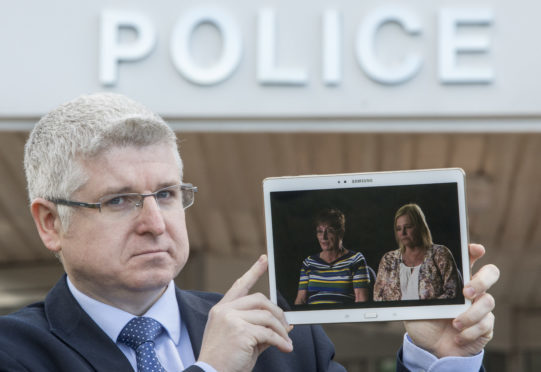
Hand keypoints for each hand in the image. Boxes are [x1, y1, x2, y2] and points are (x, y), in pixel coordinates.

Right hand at [198, 255, 292, 371]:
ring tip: (286, 341)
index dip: (254, 271)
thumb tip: (285, 324)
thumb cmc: (225, 361)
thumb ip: (260, 328)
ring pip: (267, 316)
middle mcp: (225, 310)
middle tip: (287, 326)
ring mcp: (231, 319)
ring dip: (281, 330)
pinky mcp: (241, 331)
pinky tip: (285, 347)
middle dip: (277, 313)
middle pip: (260, 299)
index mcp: (222, 309)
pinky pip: (268, 333)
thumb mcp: (241, 340)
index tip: (264, 259)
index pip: (240, 285)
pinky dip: (280, 341)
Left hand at [405, 244, 499, 357]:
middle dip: (482, 280)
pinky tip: (458, 337)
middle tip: (467, 292)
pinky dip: (470, 332)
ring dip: (470, 315)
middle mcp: (471, 290)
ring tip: (454, 324)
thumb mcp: (416, 306)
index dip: (474, 251)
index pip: (468, 258)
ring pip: (488, 301)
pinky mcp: (486, 325)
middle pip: (490, 273)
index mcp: (453, 279)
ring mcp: (480, 307)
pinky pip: (486, 324)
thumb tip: (420, 286)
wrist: (431, 347)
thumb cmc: (424, 321)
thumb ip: (420, 294)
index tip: (476, 250)